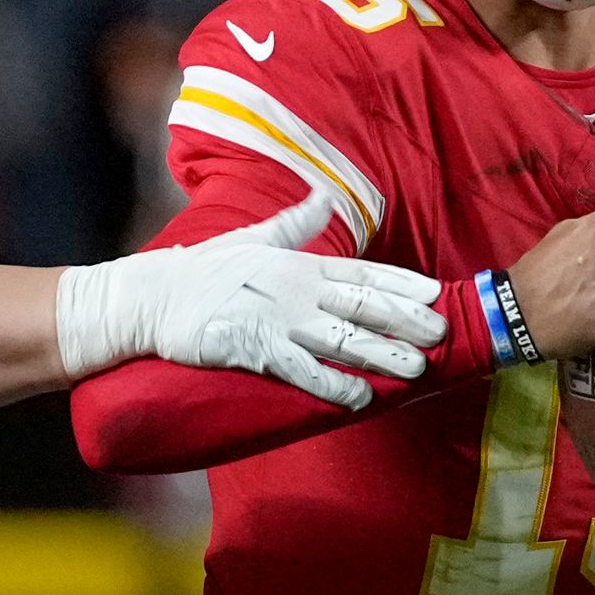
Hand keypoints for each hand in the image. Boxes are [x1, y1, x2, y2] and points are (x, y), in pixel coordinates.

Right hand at [57, 197, 448, 404]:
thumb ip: (294, 224)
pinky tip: (359, 398)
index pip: (361, 273)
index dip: (401, 284)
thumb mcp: (252, 238)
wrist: (151, 298)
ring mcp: (275, 319)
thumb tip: (324, 196)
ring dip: (381, 354)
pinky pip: (301, 370)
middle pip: (361, 306)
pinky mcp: (253, 348)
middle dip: (405, 320)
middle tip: (443, 332)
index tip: (436, 294)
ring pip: (341, 339)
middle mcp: (294, 290)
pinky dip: (332, 384)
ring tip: (417, 368)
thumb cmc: (201, 271)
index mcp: (297, 264)